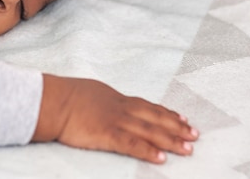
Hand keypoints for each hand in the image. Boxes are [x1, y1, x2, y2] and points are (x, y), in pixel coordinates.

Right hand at [32, 74, 198, 163]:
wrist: (54, 100)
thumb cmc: (66, 96)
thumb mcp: (90, 92)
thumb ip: (103, 100)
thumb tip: (105, 103)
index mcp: (117, 98)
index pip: (148, 106)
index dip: (166, 113)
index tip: (182, 118)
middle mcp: (122, 108)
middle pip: (155, 117)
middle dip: (176, 126)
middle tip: (195, 133)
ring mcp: (116, 121)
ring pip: (150, 130)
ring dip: (171, 139)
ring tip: (189, 147)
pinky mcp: (107, 134)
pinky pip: (132, 144)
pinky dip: (149, 151)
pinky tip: (162, 158)